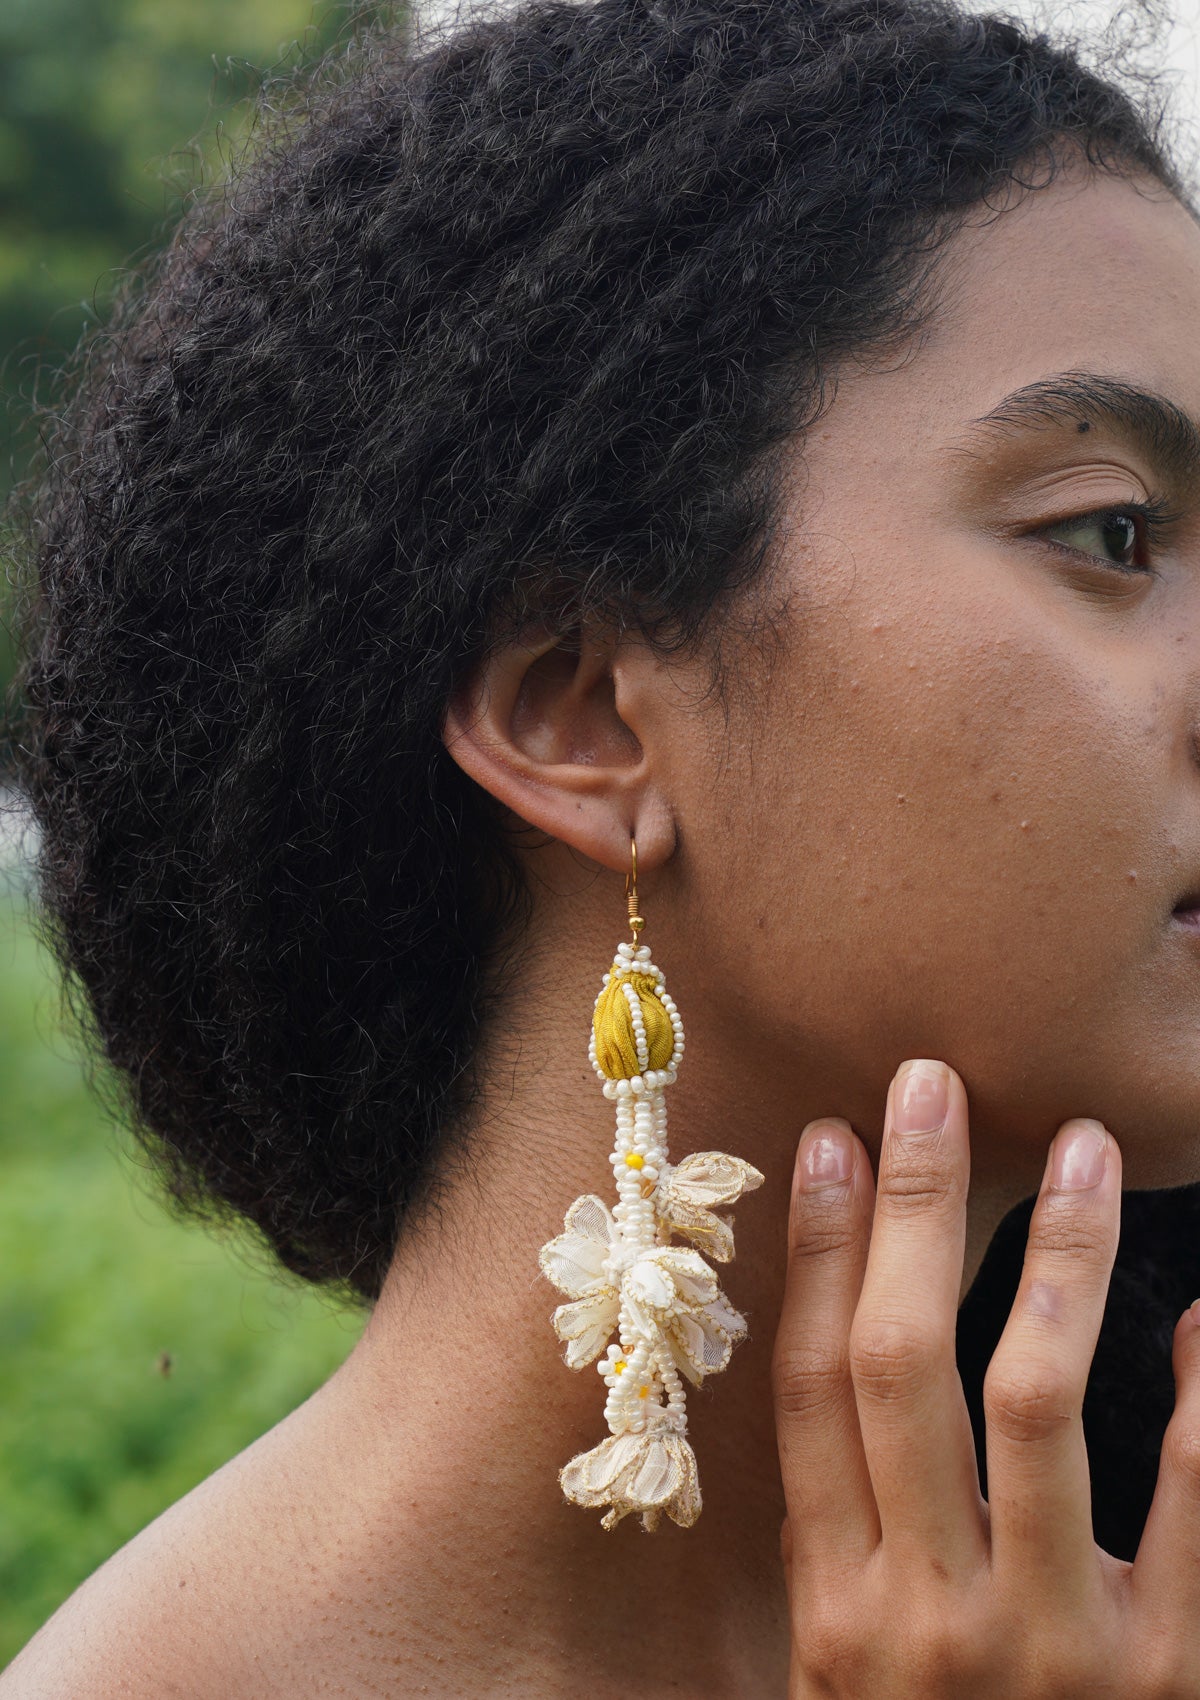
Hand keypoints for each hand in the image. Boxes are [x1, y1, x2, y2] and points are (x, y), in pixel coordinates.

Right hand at [772, 1058, 1199, 1697]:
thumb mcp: (848, 1675)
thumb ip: (852, 1537)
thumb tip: (841, 1351)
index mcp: (833, 1611)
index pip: (807, 1390)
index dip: (814, 1253)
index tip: (827, 1141)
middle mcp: (923, 1618)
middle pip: (901, 1365)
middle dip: (911, 1210)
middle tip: (931, 1086)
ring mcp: (1049, 1649)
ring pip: (1038, 1398)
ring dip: (1057, 1257)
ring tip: (1085, 1148)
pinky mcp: (1169, 1680)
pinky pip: (1194, 1503)